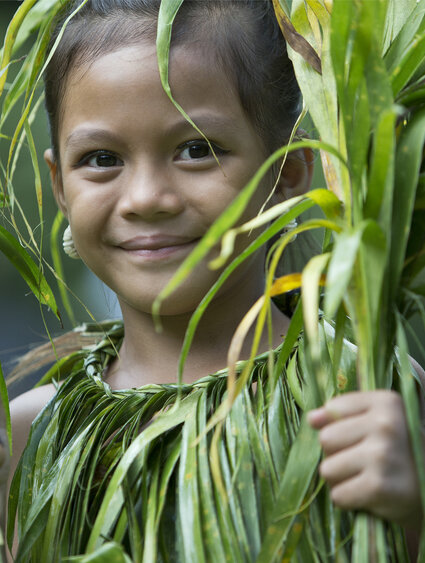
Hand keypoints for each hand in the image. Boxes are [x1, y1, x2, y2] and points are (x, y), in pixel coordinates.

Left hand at [308, 391, 422, 528]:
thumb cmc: (399, 451)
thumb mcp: (380, 420)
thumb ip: (345, 413)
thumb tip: (312, 419)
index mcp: (386, 402)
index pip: (333, 409)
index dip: (338, 426)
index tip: (359, 436)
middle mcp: (386, 425)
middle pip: (326, 439)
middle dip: (337, 454)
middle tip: (361, 462)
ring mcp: (382, 455)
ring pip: (327, 469)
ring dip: (340, 479)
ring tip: (363, 479)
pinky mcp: (378, 487)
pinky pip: (338, 495)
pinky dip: (348, 500)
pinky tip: (367, 495)